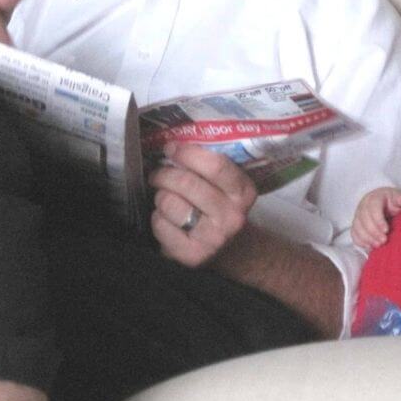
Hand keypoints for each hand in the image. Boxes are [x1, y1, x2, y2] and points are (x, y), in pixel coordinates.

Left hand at [148, 142, 256, 267]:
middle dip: (164, 174)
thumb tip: (173, 144)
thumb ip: (207, 165)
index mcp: (243, 192)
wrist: (233, 251)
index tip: (171, 148)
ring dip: (161, 197)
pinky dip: (157, 218)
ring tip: (167, 198)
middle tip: (158, 174)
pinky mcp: (192, 255)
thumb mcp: (227, 185)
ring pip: (168, 202)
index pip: (215, 165)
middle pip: (186, 183)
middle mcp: (232, 216)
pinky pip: (160, 224)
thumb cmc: (221, 207)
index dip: (188, 153)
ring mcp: (212, 239)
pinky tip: (168, 219)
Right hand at [351, 187, 400, 249]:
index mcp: (375, 198)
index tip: (386, 230)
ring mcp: (358, 215)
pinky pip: (354, 234)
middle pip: (364, 218)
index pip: (373, 207)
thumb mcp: (399, 200)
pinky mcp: (356, 225)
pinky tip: (370, 247)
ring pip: (357, 227)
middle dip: (373, 231)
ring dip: (367, 238)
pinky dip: (361, 241)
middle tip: (384, 240)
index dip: (378, 220)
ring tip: (379, 245)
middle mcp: (364, 205)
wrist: (388, 207)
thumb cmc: (394, 204)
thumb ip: (400, 200)